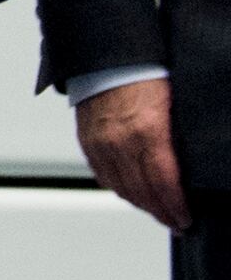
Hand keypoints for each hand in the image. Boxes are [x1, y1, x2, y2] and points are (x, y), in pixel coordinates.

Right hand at [76, 77, 189, 231]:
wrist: (109, 56)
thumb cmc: (146, 72)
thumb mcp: (175, 104)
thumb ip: (179, 138)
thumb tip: (191, 165)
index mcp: (148, 131)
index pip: (164, 183)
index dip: (175, 207)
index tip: (186, 220)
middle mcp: (120, 142)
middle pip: (141, 192)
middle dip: (161, 212)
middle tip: (176, 223)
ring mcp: (100, 143)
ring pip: (121, 188)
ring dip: (140, 204)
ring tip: (157, 212)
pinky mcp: (88, 141)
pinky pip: (103, 175)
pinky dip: (119, 189)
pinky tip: (132, 193)